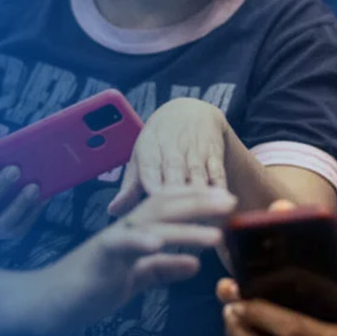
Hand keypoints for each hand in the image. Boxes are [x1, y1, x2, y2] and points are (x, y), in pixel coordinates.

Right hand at [27, 188, 236, 335]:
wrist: (45, 303)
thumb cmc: (86, 290)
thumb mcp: (132, 280)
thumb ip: (159, 270)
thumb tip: (193, 265)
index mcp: (134, 235)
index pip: (168, 208)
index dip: (197, 201)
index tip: (227, 200)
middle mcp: (124, 231)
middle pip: (164, 208)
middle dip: (199, 203)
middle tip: (231, 201)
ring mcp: (110, 243)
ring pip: (150, 225)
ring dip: (184, 228)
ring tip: (215, 234)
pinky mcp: (97, 259)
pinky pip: (121, 246)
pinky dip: (141, 243)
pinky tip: (160, 245)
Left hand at [108, 98, 231, 216]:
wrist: (188, 111)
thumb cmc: (158, 143)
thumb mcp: (140, 158)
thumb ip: (129, 188)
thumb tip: (113, 211)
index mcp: (149, 155)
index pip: (149, 174)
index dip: (154, 191)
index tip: (156, 212)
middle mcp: (171, 153)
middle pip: (174, 178)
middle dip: (177, 198)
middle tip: (180, 224)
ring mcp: (194, 153)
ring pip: (197, 177)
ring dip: (201, 198)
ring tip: (203, 219)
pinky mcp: (214, 154)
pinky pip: (218, 173)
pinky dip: (220, 188)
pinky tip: (223, 205)